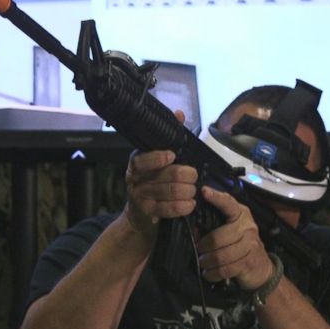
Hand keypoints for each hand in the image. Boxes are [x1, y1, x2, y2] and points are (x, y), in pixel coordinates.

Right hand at [122, 112, 197, 237]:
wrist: (140, 215)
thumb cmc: (153, 181)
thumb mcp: (158, 159)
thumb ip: (169, 137)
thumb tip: (179, 114)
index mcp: (137, 162)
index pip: (144, 159)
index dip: (158, 157)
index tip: (172, 155)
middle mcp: (135, 178)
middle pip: (164, 175)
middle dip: (185, 175)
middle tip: (194, 176)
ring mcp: (140, 196)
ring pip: (169, 192)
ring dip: (187, 191)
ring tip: (194, 190)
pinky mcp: (147, 211)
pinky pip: (168, 208)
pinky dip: (183, 206)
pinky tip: (191, 204)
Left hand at [196, 186, 274, 289]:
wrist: (262, 268)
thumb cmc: (241, 246)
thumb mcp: (231, 232)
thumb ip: (215, 226)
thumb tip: (195, 229)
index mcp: (241, 215)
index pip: (228, 203)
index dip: (216, 198)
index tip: (204, 191)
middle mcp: (247, 227)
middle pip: (218, 237)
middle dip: (204, 247)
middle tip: (199, 251)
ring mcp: (250, 245)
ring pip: (221, 255)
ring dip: (207, 262)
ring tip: (203, 263)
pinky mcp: (249, 262)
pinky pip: (225, 269)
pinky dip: (213, 273)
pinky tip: (209, 273)